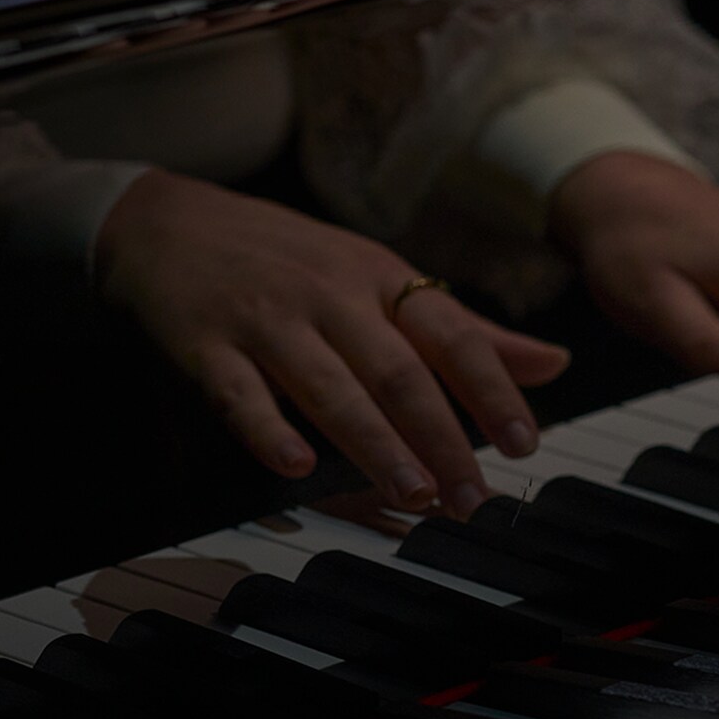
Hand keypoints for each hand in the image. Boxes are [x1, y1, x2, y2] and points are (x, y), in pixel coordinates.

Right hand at [97, 170, 570, 517]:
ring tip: (412, 493)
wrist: (165, 221)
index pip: (452, 337)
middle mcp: (331, 296)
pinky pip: (239, 392)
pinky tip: (295, 466)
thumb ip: (465, 329)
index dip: (493, 391)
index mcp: (382, 280)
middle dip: (442, 439)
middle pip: (399, 372)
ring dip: (375, 444)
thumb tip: (554, 364)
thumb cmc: (288, 259)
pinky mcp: (205, 344)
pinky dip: (267, 429)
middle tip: (470, 497)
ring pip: (330, 387)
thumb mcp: (380, 277)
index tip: (524, 445)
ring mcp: (267, 320)